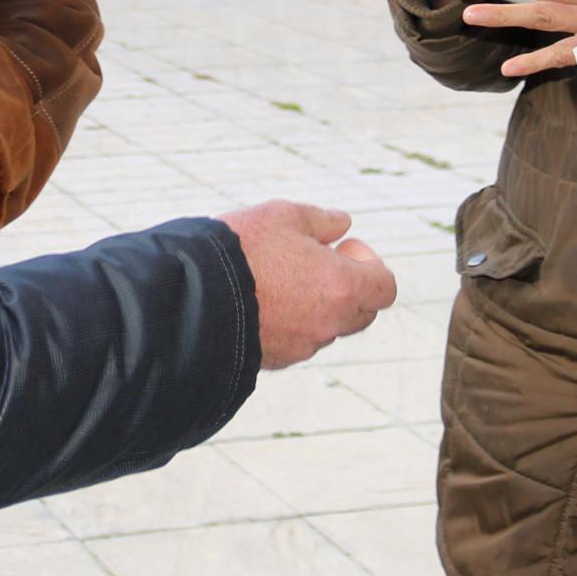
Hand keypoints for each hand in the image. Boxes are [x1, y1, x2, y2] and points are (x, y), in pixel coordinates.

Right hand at [219, 200, 397, 370]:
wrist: (190, 298)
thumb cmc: (241, 250)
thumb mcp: (283, 215)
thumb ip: (321, 219)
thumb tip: (342, 224)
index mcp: (342, 287)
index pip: (385, 287)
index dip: (370, 263)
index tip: (342, 247)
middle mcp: (329, 323)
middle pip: (362, 312)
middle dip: (349, 285)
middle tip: (318, 261)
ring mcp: (303, 346)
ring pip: (327, 327)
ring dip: (318, 304)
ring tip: (282, 278)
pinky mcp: (277, 360)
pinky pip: (298, 340)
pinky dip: (292, 322)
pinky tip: (263, 299)